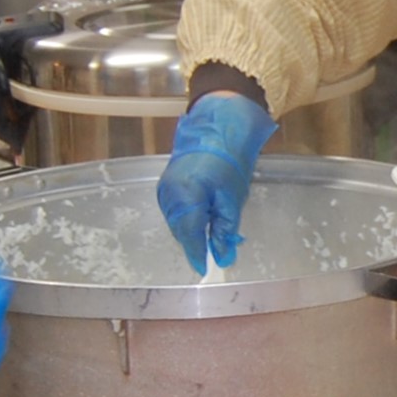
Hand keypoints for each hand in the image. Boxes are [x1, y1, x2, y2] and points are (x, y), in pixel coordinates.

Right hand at [155, 92, 276, 272]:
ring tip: (210, 234)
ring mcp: (164, 189)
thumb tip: (222, 256)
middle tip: (213, 252)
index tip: (204, 270)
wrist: (216, 127)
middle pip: (181, 230)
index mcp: (186, 196)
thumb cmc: (229, 159)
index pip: (189, 234)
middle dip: (196, 243)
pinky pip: (175, 212)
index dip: (197, 254)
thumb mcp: (232, 198)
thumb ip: (225, 229)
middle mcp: (169, 194)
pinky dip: (187, 221)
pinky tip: (201, 219)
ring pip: (177, 223)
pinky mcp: (165, 186)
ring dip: (192, 232)